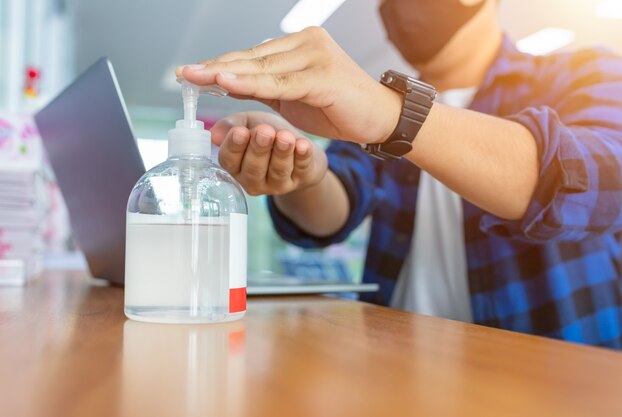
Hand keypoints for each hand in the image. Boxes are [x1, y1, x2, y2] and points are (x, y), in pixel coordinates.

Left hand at [176, 27, 401, 144]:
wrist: (380, 118)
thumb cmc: (340, 107)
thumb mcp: (296, 95)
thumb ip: (267, 87)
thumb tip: (230, 82)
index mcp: (300, 44)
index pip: (253, 54)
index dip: (221, 63)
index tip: (193, 71)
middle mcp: (307, 42)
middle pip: (253, 57)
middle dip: (216, 67)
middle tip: (185, 74)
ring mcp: (316, 56)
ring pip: (263, 68)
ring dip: (227, 74)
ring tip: (197, 77)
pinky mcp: (322, 76)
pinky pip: (280, 83)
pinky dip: (252, 84)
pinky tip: (227, 82)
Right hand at [211, 111, 327, 195]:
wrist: (298, 145)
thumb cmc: (268, 133)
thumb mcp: (248, 123)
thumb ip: (232, 124)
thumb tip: (214, 134)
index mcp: (236, 166)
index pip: (229, 160)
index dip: (234, 147)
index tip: (239, 131)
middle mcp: (254, 180)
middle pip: (253, 168)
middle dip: (259, 149)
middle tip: (264, 131)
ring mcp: (278, 184)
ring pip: (278, 170)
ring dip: (281, 152)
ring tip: (285, 137)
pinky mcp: (302, 180)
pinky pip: (302, 170)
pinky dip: (303, 157)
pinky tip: (303, 144)